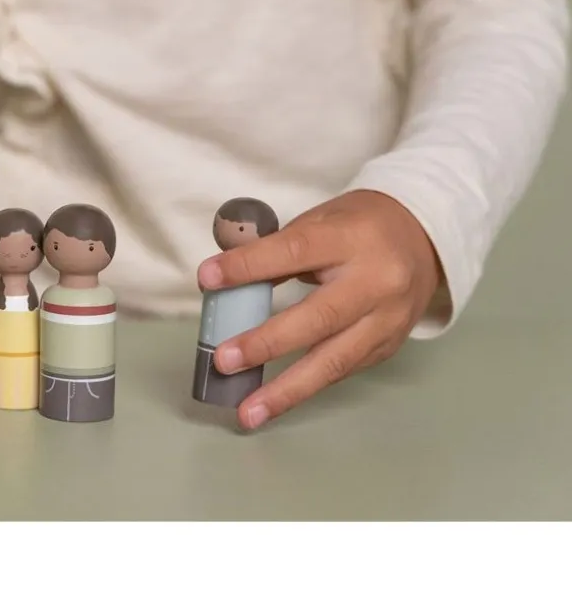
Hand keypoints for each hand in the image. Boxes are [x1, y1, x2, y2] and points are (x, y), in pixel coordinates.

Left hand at [196, 190, 443, 429]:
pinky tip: (277, 402)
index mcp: (351, 239)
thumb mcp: (319, 221)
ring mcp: (387, 320)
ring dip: (287, 390)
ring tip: (249, 412)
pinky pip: (343, 370)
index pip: (294, 252)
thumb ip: (277, 251)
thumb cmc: (357, 226)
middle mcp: (375, 282)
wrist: (425, 237)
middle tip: (224, 361)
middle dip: (267, 343)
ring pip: (335, 360)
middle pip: (319, 317)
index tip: (208, 279)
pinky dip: (307, 386)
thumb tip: (225, 280)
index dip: (249, 267)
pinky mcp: (389, 346)